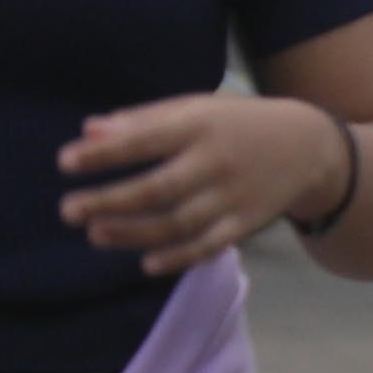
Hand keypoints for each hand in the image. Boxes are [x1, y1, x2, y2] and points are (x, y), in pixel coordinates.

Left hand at [61, 91, 349, 274]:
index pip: (145, 139)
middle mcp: (216, 162)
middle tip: (68, 210)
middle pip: (158, 188)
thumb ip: (142, 121)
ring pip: (178, 222)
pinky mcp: (245, 223)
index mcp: (199, 125)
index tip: (64, 162)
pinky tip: (146, 263)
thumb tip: (87, 131)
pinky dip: (178, 258)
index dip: (105, 153)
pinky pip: (209, 245)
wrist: (308, 146)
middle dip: (110, 201)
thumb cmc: (233, 123)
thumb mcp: (194, 109)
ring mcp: (232, 196)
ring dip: (133, 233)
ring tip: (94, 233)